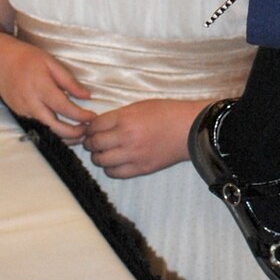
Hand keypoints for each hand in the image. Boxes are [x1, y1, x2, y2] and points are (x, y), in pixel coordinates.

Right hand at [0, 42, 94, 141]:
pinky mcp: (20, 115)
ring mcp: (24, 111)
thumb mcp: (50, 63)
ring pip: (46, 130)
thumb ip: (69, 81)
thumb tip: (87, 95)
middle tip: (87, 131)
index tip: (92, 117)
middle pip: (54, 125)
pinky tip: (63, 129)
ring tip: (79, 134)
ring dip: (63, 135)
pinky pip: (38, 126)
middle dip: (73, 133)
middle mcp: (31, 102)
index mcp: (41, 87)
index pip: (63, 107)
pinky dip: (52, 130)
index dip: (79, 115)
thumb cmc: (27, 59)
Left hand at [82, 98, 199, 177]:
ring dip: (98, 156)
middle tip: (93, 141)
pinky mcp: (141, 169)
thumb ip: (118, 116)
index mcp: (125, 119)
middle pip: (94, 144)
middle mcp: (126, 138)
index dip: (89, 128)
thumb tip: (98, 125)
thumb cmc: (166, 113)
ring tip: (103, 152)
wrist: (190, 129)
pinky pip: (115, 173)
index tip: (90, 129)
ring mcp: (133, 156)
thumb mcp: (139, 106)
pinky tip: (114, 162)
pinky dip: (110, 168)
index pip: (94, 126)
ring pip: (101, 161)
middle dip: (90, 142)